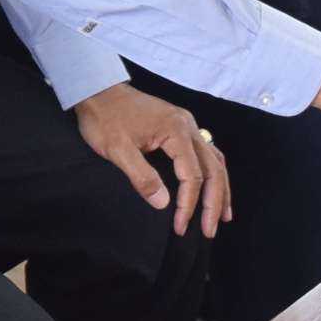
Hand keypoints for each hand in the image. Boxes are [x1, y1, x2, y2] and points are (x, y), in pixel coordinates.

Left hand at [73, 83, 230, 237]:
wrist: (97, 90)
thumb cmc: (104, 118)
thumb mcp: (117, 150)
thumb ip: (141, 176)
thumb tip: (163, 204)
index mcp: (176, 130)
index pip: (192, 175)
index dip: (188, 204)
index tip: (180, 226)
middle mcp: (188, 125)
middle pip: (213, 169)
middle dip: (214, 202)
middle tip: (210, 231)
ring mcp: (187, 124)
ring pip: (215, 160)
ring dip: (220, 189)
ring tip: (223, 215)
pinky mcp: (180, 126)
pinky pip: (206, 152)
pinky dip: (212, 173)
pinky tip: (213, 186)